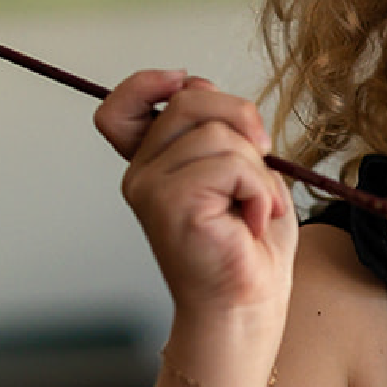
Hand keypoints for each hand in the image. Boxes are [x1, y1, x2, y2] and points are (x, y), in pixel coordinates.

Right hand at [97, 69, 298, 320]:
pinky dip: (259, 191)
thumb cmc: (249, 245)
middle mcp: (142, 174)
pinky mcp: (172, 204)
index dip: (149, 82)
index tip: (186, 81)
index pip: (122, 107)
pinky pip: (233, 166)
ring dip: (256, 170)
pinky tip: (251, 222)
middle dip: (241, 118)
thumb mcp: (242, 169)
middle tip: (263, 157)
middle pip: (189, 100)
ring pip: (219, 134)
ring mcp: (151, 188)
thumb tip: (201, 83)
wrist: (247, 305)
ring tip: (253, 208)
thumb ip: (219, 128)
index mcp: (153, 164)